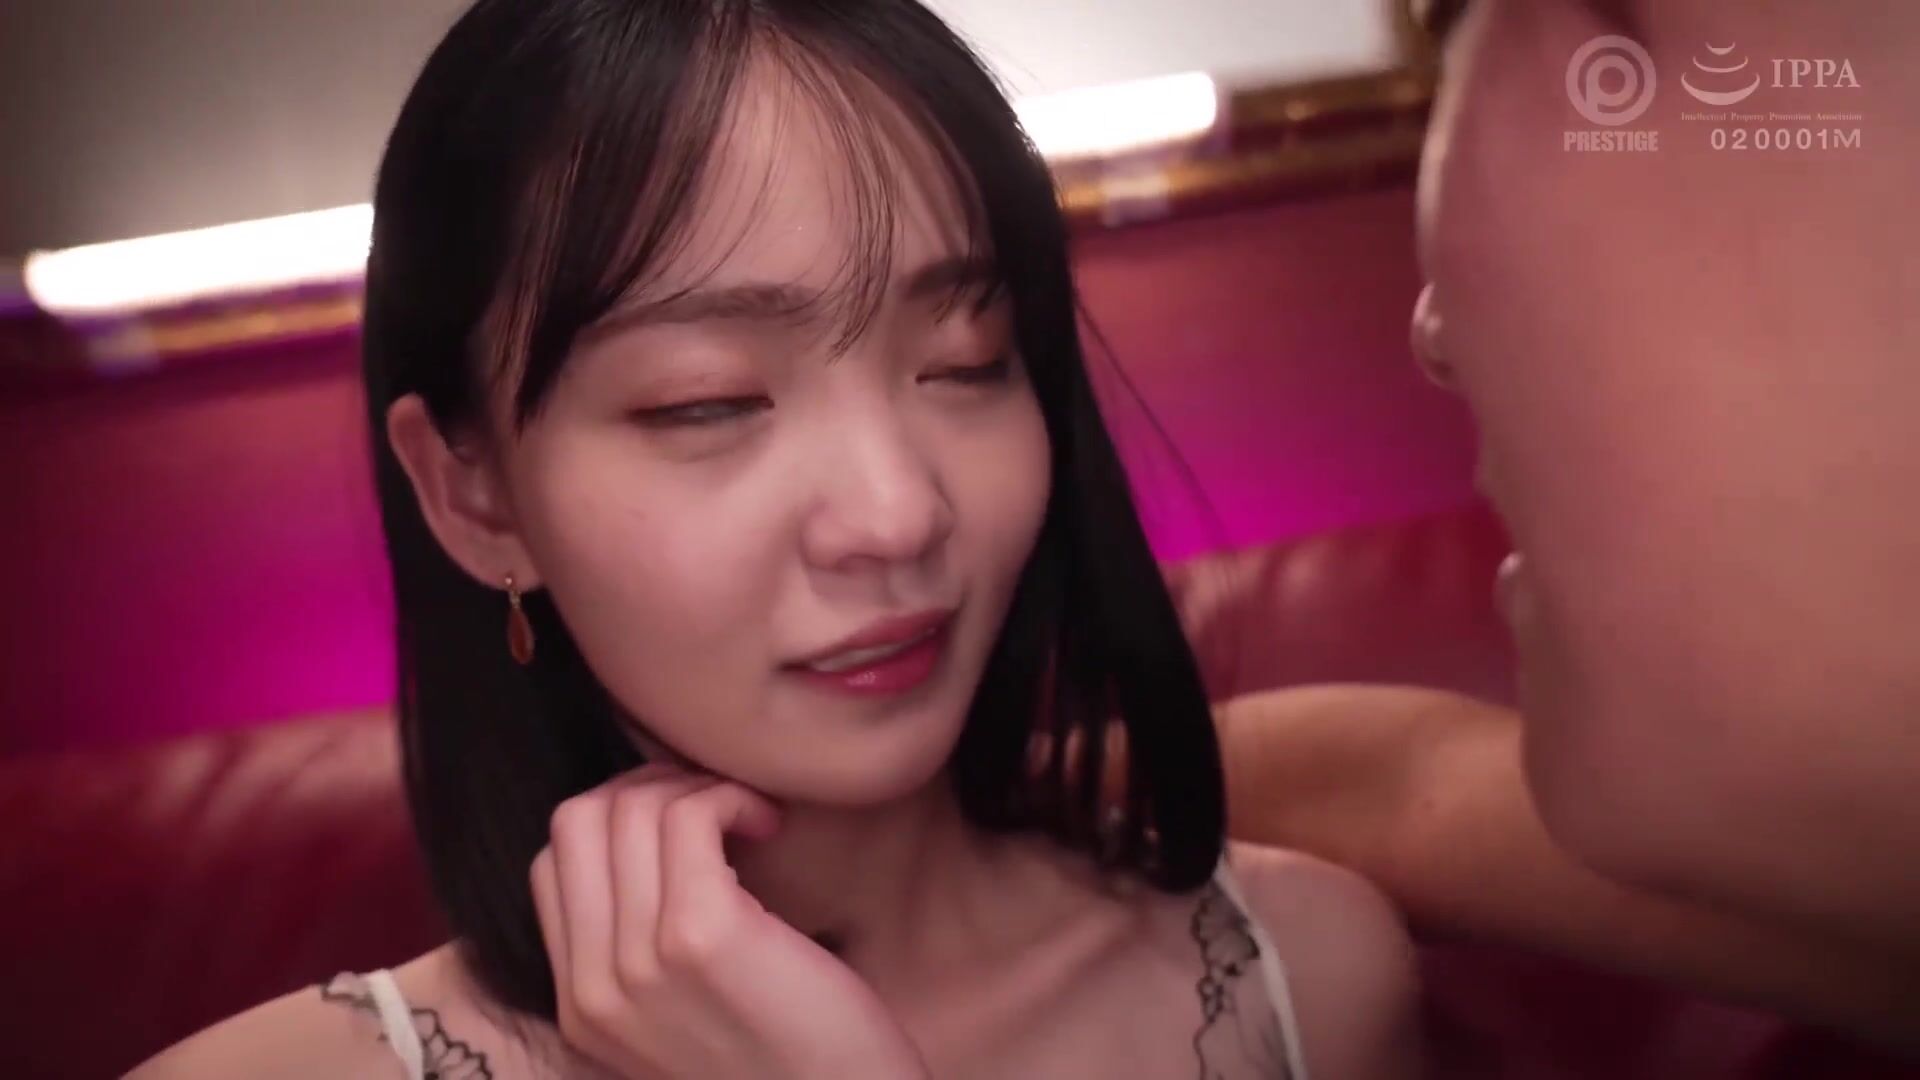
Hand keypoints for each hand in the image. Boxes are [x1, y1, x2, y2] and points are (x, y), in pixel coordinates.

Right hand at [530, 763, 929, 1079]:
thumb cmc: (790, 1057)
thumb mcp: (685, 1016)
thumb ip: (643, 955)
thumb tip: (644, 842)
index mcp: (580, 1009)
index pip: (550, 866)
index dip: (615, 822)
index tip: (681, 823)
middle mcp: (593, 990)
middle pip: (576, 825)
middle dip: (646, 787)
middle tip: (713, 803)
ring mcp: (639, 963)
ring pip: (627, 810)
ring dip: (696, 787)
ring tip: (749, 814)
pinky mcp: (700, 935)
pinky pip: (688, 817)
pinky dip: (729, 797)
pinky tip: (769, 823)